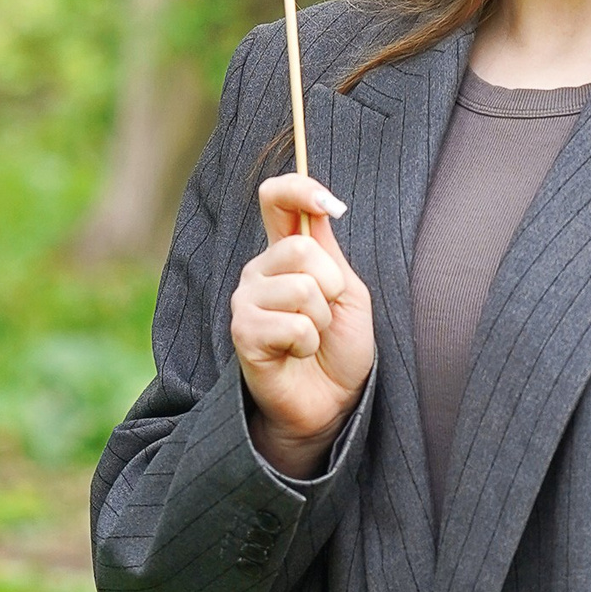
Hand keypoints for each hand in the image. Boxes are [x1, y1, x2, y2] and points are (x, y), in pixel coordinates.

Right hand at [231, 175, 374, 476]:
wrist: (330, 402)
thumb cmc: (339, 347)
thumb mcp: (347, 291)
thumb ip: (329, 251)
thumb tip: (323, 207)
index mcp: (285, 252)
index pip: (277, 199)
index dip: (299, 189)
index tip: (330, 204)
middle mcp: (259, 270)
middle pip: (302, 248)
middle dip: (331, 287)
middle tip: (326, 317)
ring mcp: (246, 300)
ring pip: (301, 288)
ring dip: (321, 321)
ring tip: (311, 339)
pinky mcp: (243, 332)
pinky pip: (293, 324)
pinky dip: (308, 343)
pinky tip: (297, 354)